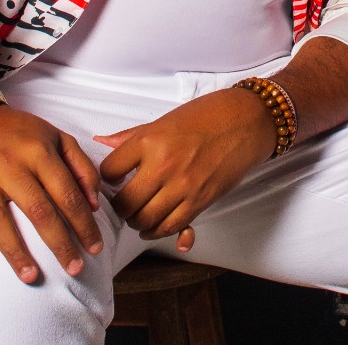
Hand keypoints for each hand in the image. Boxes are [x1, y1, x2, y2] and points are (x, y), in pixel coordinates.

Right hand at [0, 105, 104, 282]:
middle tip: (75, 269)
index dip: (84, 223)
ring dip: (16, 252)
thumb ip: (80, 166)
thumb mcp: (55, 136)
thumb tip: (94, 203)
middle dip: (60, 243)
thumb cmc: (15, 131)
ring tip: (32, 277)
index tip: (96, 246)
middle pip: (39, 211)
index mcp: (37, 152)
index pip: (67, 194)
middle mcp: (9, 166)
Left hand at [94, 88, 274, 251]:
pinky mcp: (200, 201)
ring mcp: (182, 186)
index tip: (114, 178)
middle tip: (124, 202)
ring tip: (139, 215)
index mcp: (149, 140)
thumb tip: (101, 143)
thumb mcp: (164, 120)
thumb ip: (131, 136)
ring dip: (137, 222)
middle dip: (121, 207)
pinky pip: (171, 227)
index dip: (107, 178)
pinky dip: (158, 232)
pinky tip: (154, 227)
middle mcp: (163, 165)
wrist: (246, 121)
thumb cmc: (206, 116)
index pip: (109, 171)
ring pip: (145, 221)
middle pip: (125, 203)